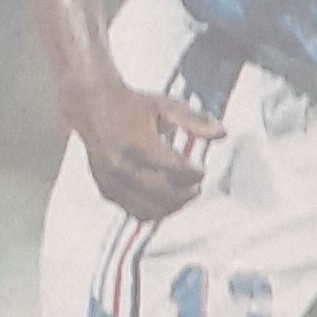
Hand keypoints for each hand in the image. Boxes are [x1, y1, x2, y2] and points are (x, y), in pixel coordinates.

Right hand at [73, 70, 227, 219]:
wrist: (93, 107)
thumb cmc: (133, 106)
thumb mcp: (166, 106)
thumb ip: (195, 121)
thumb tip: (222, 133)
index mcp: (137, 143)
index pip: (172, 169)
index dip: (192, 174)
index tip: (201, 171)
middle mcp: (121, 165)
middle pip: (161, 193)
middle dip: (184, 195)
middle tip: (196, 188)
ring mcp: (111, 181)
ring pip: (147, 208)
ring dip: (171, 207)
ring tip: (184, 196)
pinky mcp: (106, 190)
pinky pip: (133, 210)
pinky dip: (153, 211)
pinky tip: (166, 202)